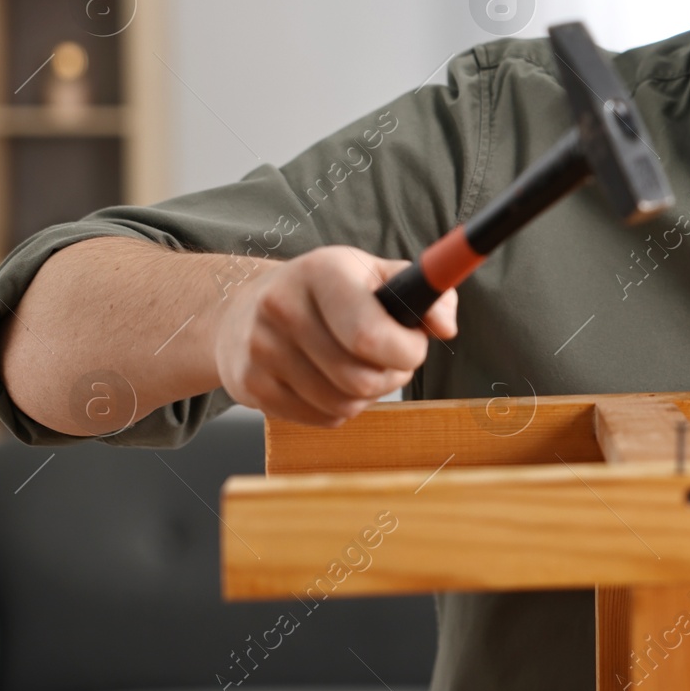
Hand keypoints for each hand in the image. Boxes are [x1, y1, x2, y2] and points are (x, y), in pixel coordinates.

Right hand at [214, 246, 458, 426]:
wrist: (243, 308)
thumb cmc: (324, 292)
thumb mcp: (372, 274)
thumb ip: (422, 294)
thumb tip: (446, 326)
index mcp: (321, 272)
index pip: (370, 335)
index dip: (406, 351)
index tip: (414, 344)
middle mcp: (283, 307)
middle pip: (361, 379)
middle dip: (392, 375)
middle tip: (390, 359)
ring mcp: (261, 349)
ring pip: (343, 404)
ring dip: (366, 395)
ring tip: (359, 367)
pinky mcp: (251, 386)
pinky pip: (320, 419)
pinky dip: (338, 408)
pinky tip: (330, 382)